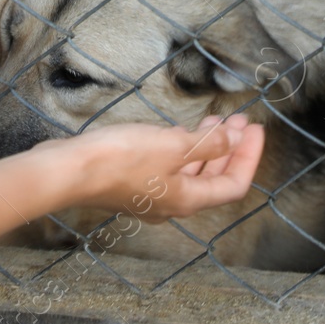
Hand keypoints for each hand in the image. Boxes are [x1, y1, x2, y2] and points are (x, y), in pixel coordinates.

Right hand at [40, 113, 263, 222]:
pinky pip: (169, 168)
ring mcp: (152, 196)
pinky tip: (179, 132)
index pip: (234, 184)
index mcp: (188, 199)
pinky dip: (182, 150)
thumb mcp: (172, 146)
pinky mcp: (133, 184)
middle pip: (213, 179)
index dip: (249, 156)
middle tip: (239, 120)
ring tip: (214, 121)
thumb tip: (233, 139)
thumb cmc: (120, 160)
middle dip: (230, 149)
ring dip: (206, 147)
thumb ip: (207, 145)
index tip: (255, 128)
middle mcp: (173, 203)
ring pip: (190, 173)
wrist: (69, 171)